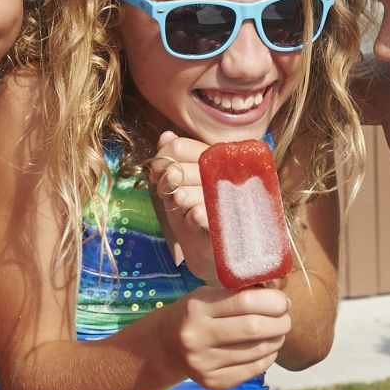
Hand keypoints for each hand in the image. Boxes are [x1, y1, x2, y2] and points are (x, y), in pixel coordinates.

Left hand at [150, 131, 218, 284]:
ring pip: (183, 194)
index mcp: (217, 158)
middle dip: (164, 186)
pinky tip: (194, 222)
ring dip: (177, 205)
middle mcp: (226, 172)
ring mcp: (231, 197)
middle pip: (176, 170)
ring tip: (184, 211)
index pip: (179, 147)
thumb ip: (177, 159)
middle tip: (170, 198)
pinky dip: (189, 219)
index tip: (157, 176)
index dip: (160, 161)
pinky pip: (198, 214)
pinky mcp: (231, 222)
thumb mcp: (185, 184)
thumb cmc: (201, 214)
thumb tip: (166, 136)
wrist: (218, 253)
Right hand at [166, 285, 291, 389]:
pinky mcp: (212, 382)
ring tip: (278, 332)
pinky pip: (253, 370)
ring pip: (257, 351)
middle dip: (279, 322)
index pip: (245, 301)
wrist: (166, 345)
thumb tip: (278, 293)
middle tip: (286, 318)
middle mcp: (196, 336)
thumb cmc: (197, 313)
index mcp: (197, 307)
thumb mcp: (210, 295)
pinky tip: (268, 349)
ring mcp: (203, 363)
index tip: (283, 301)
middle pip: (253, 328)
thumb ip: (241, 293)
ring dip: (276, 340)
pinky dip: (268, 357)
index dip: (272, 301)